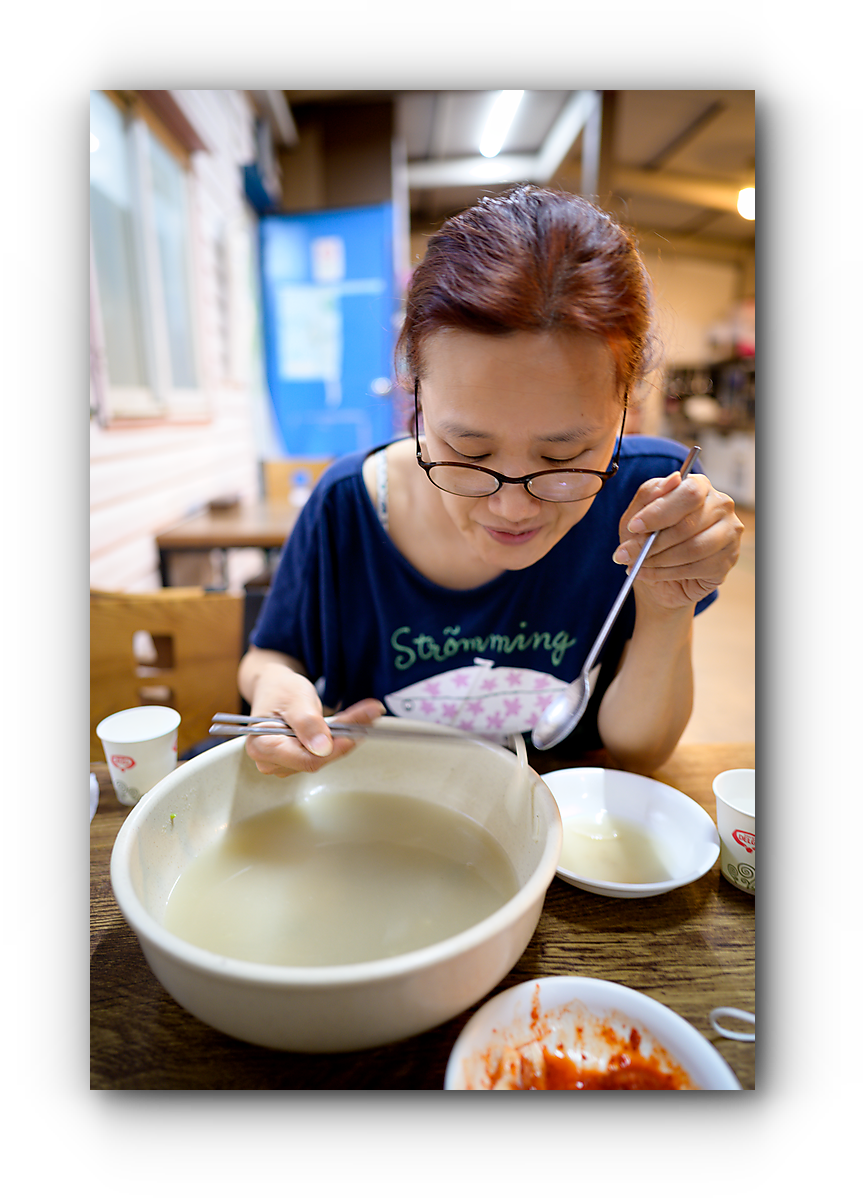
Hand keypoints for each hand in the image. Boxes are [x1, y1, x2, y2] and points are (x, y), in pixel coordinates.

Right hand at [244, 661, 384, 776]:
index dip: (335, 749)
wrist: (275, 687)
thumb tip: (322, 748)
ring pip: (324, 756)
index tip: (358, 732)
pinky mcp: (298, 760)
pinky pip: (324, 753)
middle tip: (372, 712)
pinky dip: (340, 737)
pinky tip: (354, 723)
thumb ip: (307, 723)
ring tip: (366, 713)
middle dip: (345, 737)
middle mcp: (271, 762)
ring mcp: (285, 764)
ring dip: (346, 736)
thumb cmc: (279, 689)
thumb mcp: (295, 699)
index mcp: (263, 747)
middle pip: (317, 758)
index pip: (306, 759)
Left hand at [614, 467, 742, 609]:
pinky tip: (649, 573)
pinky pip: (697, 568)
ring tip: (638, 564)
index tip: (634, 526)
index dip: (659, 511)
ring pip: (694, 548)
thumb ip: (649, 494)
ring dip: (659, 560)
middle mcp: (721, 506)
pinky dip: (667, 573)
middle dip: (654, 542)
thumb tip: (672, 479)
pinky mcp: (728, 559)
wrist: (660, 576)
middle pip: (689, 523)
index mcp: (699, 486)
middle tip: (627, 554)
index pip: (688, 492)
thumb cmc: (649, 538)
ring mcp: (729, 533)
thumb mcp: (637, 515)